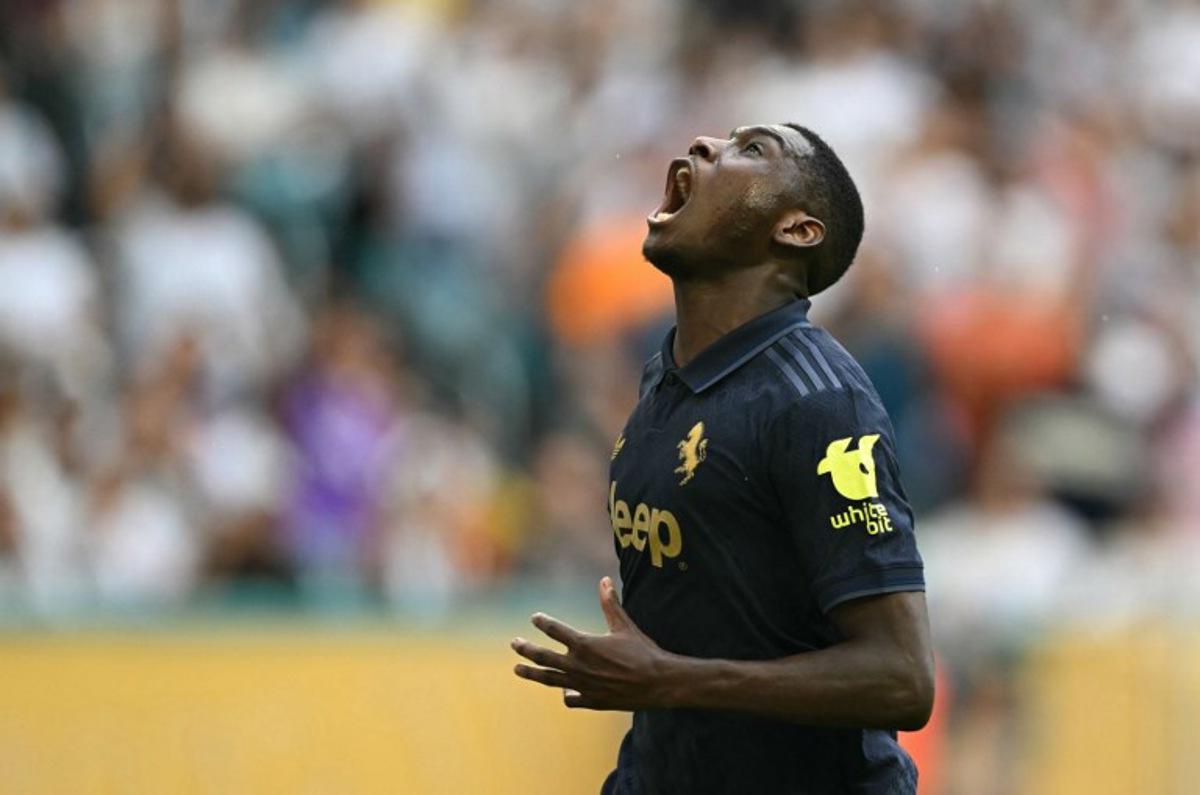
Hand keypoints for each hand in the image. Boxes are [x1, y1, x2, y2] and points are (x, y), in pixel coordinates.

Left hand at [512, 577, 674, 710]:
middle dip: (526, 649)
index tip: (535, 618)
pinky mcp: (591, 700)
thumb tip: (604, 580)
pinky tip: (565, 690)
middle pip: (543, 656)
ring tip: (517, 669)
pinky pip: (571, 698)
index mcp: (585, 644)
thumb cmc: (643, 651)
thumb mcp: (624, 625)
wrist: (658, 683)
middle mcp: (578, 666)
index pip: (555, 631)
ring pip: (548, 679)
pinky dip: (565, 693)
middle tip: (514, 643)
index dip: (543, 623)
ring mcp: (582, 685)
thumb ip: (610, 604)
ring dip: (531, 673)